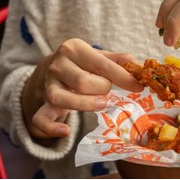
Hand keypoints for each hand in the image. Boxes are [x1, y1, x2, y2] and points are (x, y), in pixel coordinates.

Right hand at [22, 38, 143, 139]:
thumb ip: (118, 60)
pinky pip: (41, 118)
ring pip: (62, 98)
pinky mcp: (43, 103)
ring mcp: (48, 84)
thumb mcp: (99, 56)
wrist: (53, 68)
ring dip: (85, 104)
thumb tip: (136, 65)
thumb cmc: (83, 63)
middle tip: (107, 89)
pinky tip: (66, 131)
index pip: (101, 65)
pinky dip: (52, 127)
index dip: (122, 77)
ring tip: (101, 104)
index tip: (138, 86)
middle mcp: (57, 64)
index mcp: (73, 48)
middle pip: (83, 82)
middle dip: (102, 89)